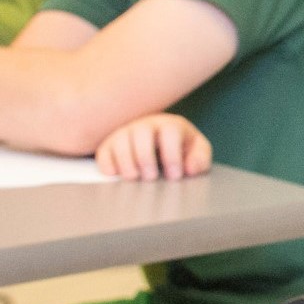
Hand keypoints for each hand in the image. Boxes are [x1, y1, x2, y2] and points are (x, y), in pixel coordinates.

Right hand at [96, 113, 211, 179]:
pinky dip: (108, 165)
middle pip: (141, 133)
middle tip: (151, 178)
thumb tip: (190, 168)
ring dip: (126, 163)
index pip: (170, 131)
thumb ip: (200, 158)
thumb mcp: (197, 151)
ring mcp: (126, 133)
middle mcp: (146, 125)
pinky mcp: (110, 145)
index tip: (174, 176)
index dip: (172, 155)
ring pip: (120, 141)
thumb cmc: (180, 148)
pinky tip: (116, 176)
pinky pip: (103, 153)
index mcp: (170, 125)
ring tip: (134, 178)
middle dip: (146, 158)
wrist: (160, 143)